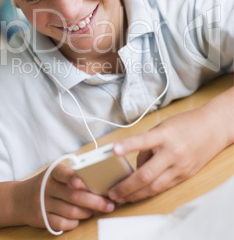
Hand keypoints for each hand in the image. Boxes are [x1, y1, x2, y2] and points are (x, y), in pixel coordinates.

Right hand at [12, 163, 114, 231]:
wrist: (19, 199)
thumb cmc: (46, 184)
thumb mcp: (55, 175)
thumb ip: (72, 176)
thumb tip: (99, 183)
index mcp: (52, 172)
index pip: (63, 173)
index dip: (73, 177)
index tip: (83, 183)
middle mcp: (46, 187)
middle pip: (73, 195)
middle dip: (94, 201)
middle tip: (108, 204)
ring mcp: (43, 203)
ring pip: (70, 211)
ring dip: (86, 213)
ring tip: (94, 211)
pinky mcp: (42, 218)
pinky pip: (62, 223)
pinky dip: (74, 223)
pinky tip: (79, 219)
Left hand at [108, 104, 229, 203]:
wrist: (211, 129)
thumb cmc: (184, 125)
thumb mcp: (162, 127)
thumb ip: (147, 145)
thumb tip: (135, 165)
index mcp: (165, 135)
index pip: (143, 141)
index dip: (128, 146)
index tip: (113, 150)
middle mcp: (172, 153)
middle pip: (146, 174)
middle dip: (127, 186)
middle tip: (112, 191)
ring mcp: (179, 167)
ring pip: (154, 187)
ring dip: (136, 194)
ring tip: (121, 197)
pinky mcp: (184, 176)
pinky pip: (164, 187)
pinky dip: (150, 192)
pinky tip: (139, 194)